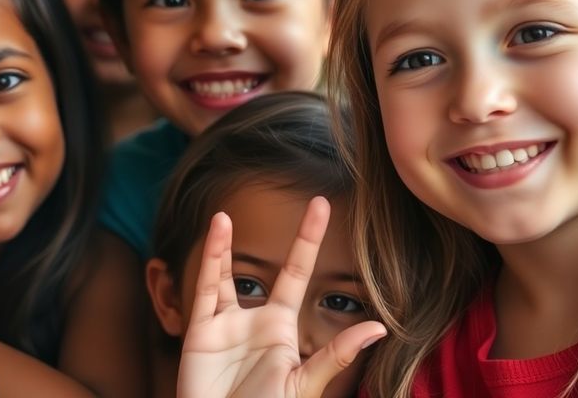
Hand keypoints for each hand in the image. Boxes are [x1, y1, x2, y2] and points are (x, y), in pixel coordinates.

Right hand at [177, 197, 385, 397]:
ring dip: (223, 244)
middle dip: (293, 236)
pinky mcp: (199, 332)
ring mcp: (224, 324)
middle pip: (271, 268)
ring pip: (223, 273)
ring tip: (224, 215)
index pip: (298, 274)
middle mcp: (254, 319)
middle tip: (315, 199)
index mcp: (281, 328)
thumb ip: (335, 356)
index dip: (309, 241)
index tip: (322, 208)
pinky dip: (208, 259)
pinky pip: (204, 290)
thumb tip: (378, 329)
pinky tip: (215, 232)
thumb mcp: (304, 385)